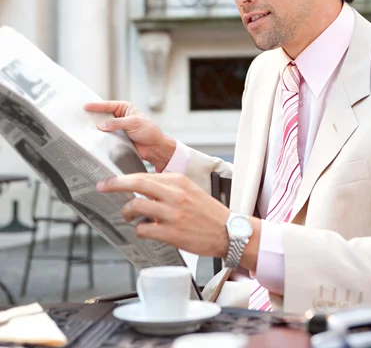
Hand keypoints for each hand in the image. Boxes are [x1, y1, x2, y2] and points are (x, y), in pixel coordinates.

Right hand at [84, 101, 175, 170]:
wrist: (154, 148)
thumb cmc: (149, 131)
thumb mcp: (133, 123)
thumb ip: (117, 123)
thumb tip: (102, 125)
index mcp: (125, 108)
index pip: (108, 105)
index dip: (96, 106)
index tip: (86, 106)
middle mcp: (120, 117)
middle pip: (103, 115)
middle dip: (93, 116)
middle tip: (81, 116)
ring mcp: (117, 128)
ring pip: (103, 127)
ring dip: (96, 128)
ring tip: (84, 127)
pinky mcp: (116, 139)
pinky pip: (106, 137)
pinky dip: (100, 138)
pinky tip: (93, 138)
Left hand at [97, 173, 230, 257]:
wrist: (228, 232)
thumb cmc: (207, 212)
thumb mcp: (189, 190)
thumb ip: (167, 187)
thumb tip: (142, 188)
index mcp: (178, 181)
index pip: (144, 175)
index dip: (123, 178)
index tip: (110, 181)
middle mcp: (175, 194)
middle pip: (137, 184)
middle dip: (115, 185)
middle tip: (103, 187)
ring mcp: (172, 214)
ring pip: (137, 207)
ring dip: (127, 212)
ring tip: (128, 216)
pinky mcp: (172, 233)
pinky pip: (144, 229)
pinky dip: (139, 230)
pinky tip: (144, 230)